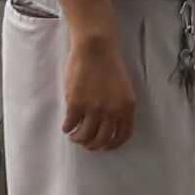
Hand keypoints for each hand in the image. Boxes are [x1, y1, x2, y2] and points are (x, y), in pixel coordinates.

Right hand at [60, 33, 136, 151]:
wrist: (95, 48)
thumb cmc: (110, 64)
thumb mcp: (124, 88)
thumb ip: (120, 107)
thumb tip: (109, 125)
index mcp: (126, 107)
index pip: (123, 135)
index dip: (113, 144)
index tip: (106, 146)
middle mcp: (111, 111)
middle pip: (102, 139)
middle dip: (93, 145)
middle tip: (87, 143)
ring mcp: (93, 109)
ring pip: (85, 136)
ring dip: (79, 139)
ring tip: (75, 136)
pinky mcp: (76, 104)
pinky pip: (70, 124)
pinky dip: (68, 128)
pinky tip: (67, 126)